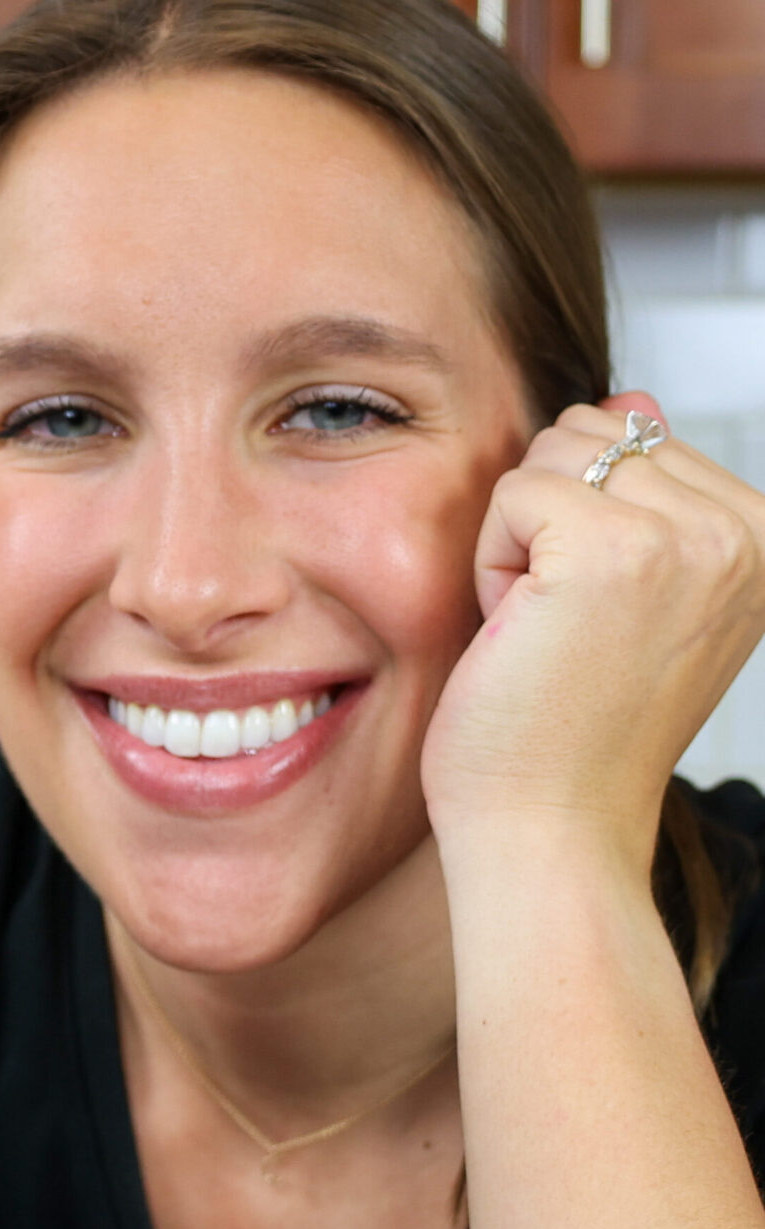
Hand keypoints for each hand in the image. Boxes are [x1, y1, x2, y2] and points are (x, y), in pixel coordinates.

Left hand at [422, 397, 764, 866]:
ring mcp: (687, 537)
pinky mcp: (611, 551)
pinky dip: (492, 566)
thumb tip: (633, 396)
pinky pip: (512, 494)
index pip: (637, 440)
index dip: (583, 526)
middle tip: (564, 630)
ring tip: (547, 632)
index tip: (602, 622)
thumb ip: (646, 489)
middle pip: (592, 435)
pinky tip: (521, 635)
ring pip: (551, 456)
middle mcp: (745, 531)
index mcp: (763, 537)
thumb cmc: (575, 733)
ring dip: (520, 545)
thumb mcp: (632, 593)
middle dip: (548, 527)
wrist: (551, 831)